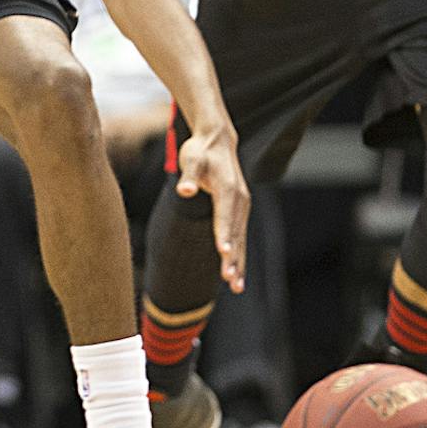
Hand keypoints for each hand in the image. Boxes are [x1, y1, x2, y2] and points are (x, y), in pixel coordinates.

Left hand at [176, 130, 247, 292]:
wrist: (217, 140)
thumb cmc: (200, 151)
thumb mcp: (191, 159)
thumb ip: (189, 175)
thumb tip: (185, 190)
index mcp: (227, 188)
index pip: (225, 216)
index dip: (224, 235)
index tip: (225, 254)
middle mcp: (239, 200)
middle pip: (236, 233)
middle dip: (234, 258)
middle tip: (231, 281)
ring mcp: (242, 206)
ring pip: (241, 239)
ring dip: (240, 263)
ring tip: (236, 286)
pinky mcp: (239, 211)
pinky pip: (240, 237)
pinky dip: (240, 255)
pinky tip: (236, 274)